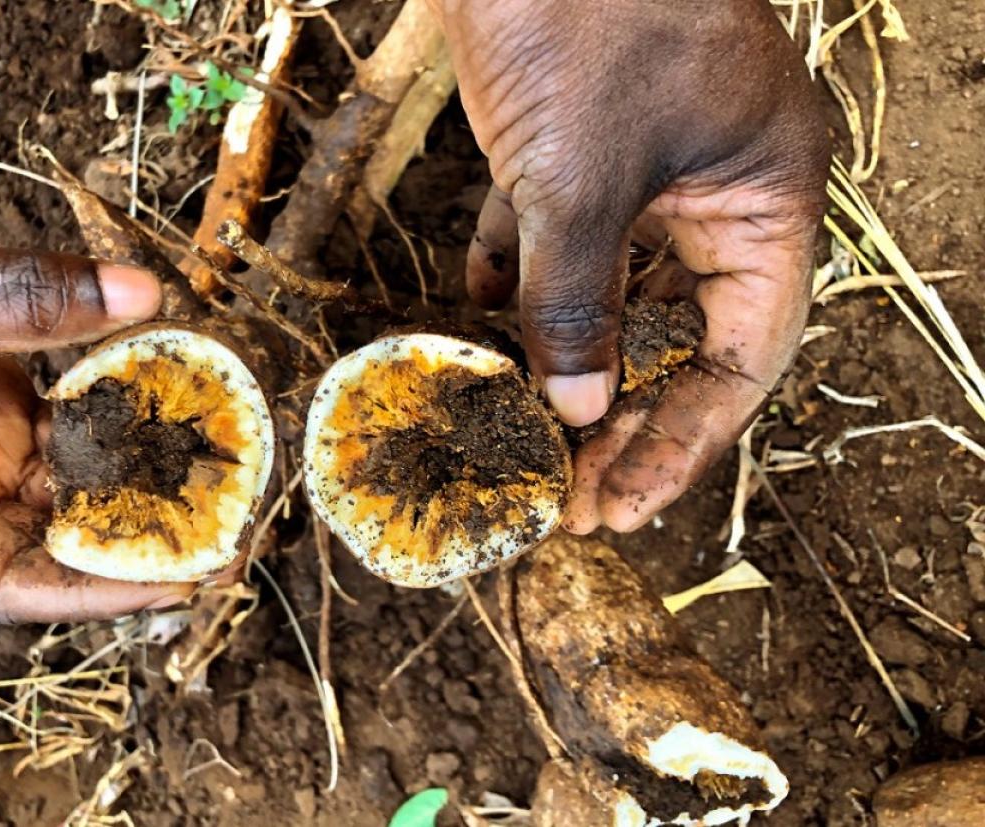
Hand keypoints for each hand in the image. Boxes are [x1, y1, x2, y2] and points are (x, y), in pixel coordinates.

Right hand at [0, 1, 194, 621]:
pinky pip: (53, 402)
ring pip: (54, 467)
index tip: (172, 580)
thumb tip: (140, 297)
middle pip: (38, 531)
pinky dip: (102, 395)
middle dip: (122, 530)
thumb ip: (19, 298)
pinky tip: (156, 377)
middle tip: (217, 514)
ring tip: (206, 452)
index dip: (85, 593)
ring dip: (123, 462)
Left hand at [434, 0, 828, 531]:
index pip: (739, 355)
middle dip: (615, 410)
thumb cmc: (581, 13)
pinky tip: (478, 316)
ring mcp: (647, 163)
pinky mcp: (579, 137)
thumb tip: (574, 410)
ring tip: (514, 425)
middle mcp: (716, 189)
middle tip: (557, 488)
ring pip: (613, 287)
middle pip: (675, 332)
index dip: (682, 439)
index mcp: (762, 198)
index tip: (618, 505)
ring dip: (564, 351)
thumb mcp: (577, 177)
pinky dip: (521, 274)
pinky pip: (558, 229)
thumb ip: (575, 300)